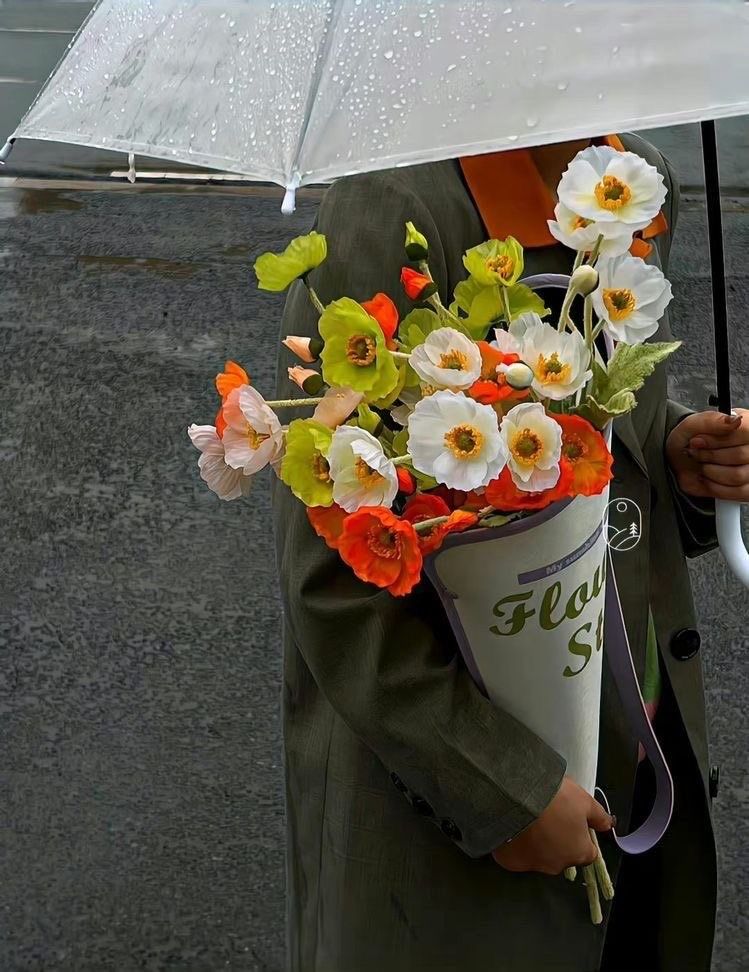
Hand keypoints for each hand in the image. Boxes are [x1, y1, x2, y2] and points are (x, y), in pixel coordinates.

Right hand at [491, 776, 613, 875]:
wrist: (517, 799)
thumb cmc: (555, 800)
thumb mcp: (583, 801)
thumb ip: (599, 816)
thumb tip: (609, 825)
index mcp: (579, 853)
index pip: (588, 852)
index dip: (582, 836)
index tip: (573, 822)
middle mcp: (558, 865)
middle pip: (563, 855)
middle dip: (559, 840)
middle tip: (549, 816)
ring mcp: (533, 866)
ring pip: (540, 856)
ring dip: (538, 843)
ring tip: (530, 819)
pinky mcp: (511, 862)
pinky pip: (518, 855)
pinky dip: (518, 845)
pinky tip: (515, 827)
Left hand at [665, 408, 748, 500]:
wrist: (682, 458)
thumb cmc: (691, 440)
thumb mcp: (692, 424)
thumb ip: (712, 420)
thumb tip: (734, 421)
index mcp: (747, 426)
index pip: (744, 432)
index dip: (717, 439)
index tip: (697, 441)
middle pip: (740, 455)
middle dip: (709, 456)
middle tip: (695, 454)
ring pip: (738, 475)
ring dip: (710, 472)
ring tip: (702, 465)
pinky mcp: (747, 489)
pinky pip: (736, 492)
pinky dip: (715, 487)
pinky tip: (707, 478)